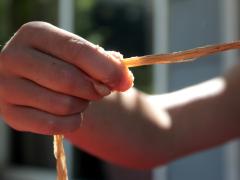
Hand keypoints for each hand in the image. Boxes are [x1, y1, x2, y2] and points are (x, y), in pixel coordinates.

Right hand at [0, 22, 132, 134]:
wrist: (37, 79)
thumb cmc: (63, 63)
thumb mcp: (80, 54)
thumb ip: (104, 62)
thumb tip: (124, 78)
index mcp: (35, 33)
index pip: (77, 51)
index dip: (106, 69)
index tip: (125, 81)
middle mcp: (13, 57)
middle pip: (68, 80)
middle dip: (94, 90)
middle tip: (100, 91)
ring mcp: (6, 87)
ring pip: (62, 105)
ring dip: (81, 105)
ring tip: (81, 99)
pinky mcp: (9, 113)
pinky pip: (52, 126)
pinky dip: (72, 122)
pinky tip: (73, 114)